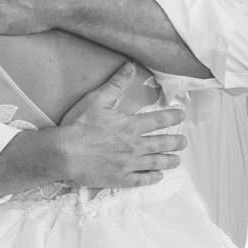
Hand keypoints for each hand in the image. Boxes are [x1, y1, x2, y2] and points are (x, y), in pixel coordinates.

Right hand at [56, 63, 187, 188]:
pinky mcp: (120, 179)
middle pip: (162, 144)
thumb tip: (130, 66)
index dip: (172, 117)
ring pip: (155, 163)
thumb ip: (116, 84)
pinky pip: (141, 181)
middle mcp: (134, 146)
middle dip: (176, 142)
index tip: (181, 116)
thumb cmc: (79, 125)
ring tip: (177, 161)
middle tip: (184, 142)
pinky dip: (152, 178)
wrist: (64, 153)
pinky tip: (158, 176)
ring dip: (169, 161)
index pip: (158, 120)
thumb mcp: (97, 99)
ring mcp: (128, 164)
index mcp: (130, 126)